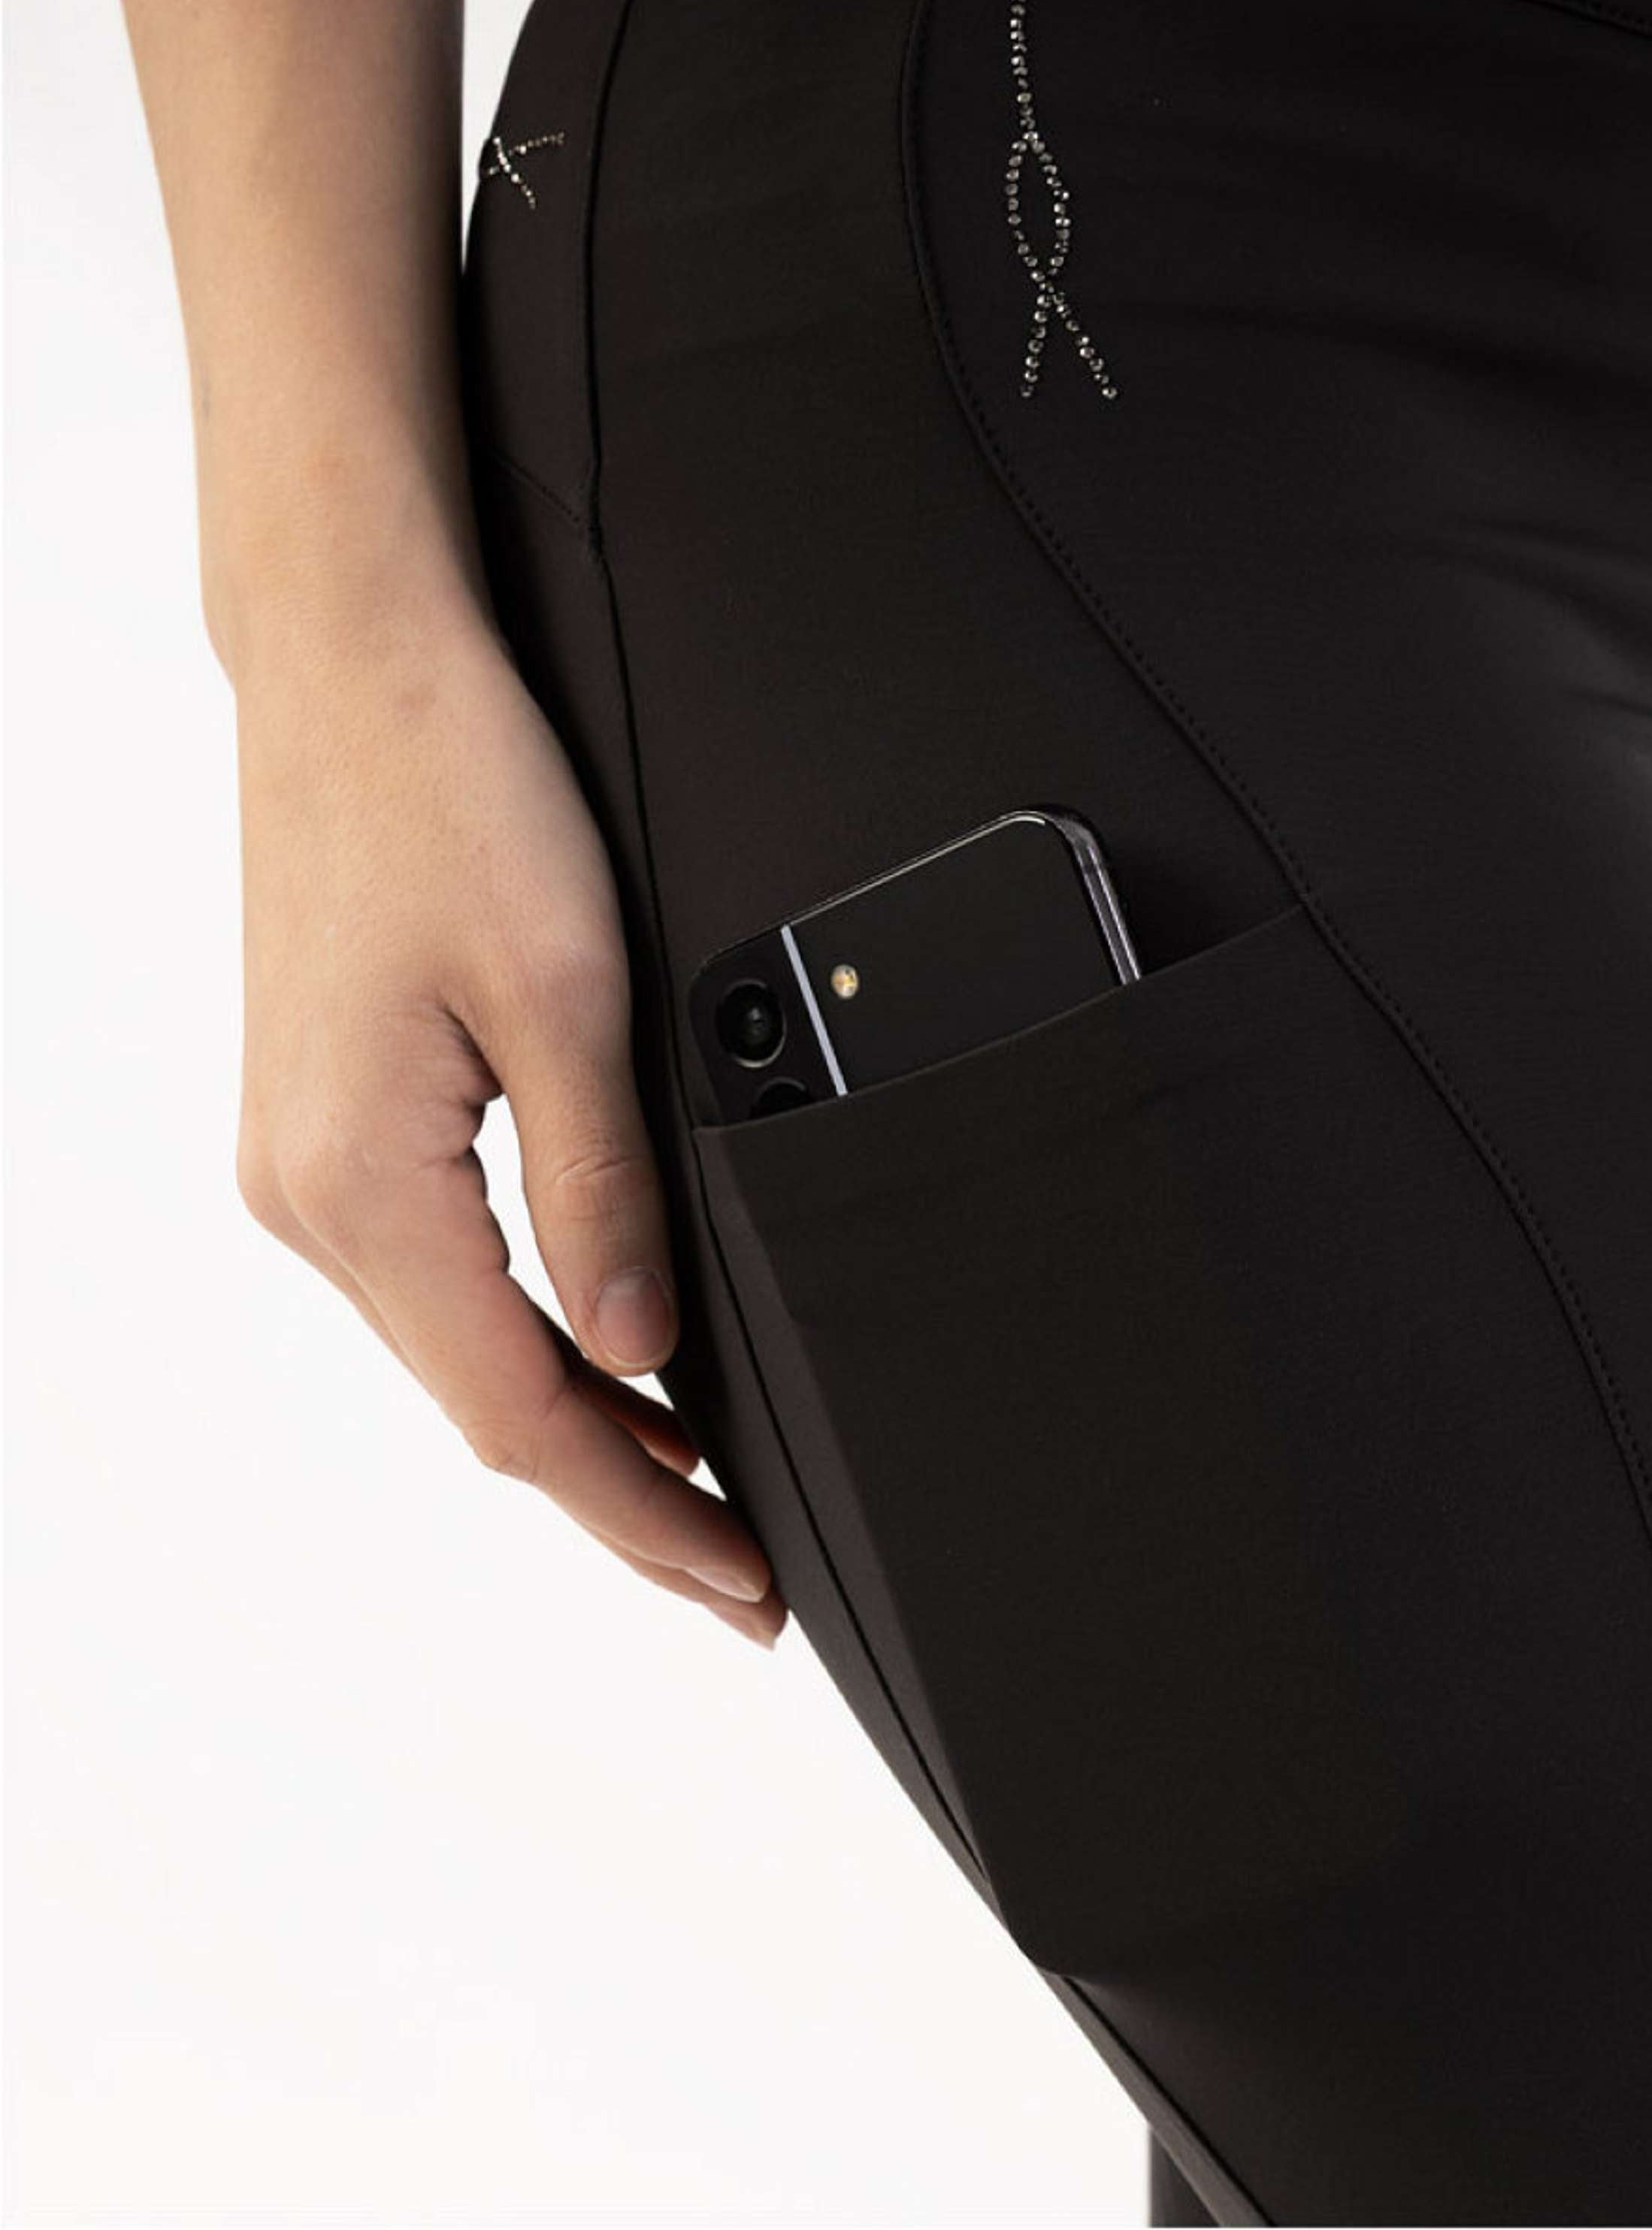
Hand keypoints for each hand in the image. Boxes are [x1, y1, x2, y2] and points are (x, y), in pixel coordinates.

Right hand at [230, 598, 785, 1647]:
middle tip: (740, 1576)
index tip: (741, 1584)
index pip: (523, 1416)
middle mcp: (311, 1200)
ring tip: (698, 1494)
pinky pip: (446, 1282)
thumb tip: (645, 1350)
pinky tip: (615, 1361)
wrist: (354, 668)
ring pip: (465, 1352)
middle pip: (487, 1406)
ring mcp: (309, 1167)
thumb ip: (603, 1191)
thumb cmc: (456, 796)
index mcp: (361, 1188)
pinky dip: (538, 1342)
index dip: (642, 1513)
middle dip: (623, 1498)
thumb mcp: (566, 996)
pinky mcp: (333, 1126)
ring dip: (585, 1428)